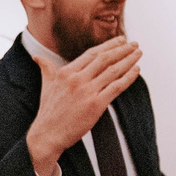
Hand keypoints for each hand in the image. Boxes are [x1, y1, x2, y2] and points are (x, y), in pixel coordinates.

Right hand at [26, 38, 141, 175]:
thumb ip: (46, 68)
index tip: (120, 41)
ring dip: (128, 60)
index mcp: (66, 72)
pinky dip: (128, 77)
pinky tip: (136, 70)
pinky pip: (116, 87)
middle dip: (122, 49)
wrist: (48, 134)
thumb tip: (37, 57)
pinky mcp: (96, 105)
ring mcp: (87, 91)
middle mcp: (77, 79)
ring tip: (138, 53)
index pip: (92, 53)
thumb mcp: (46, 85)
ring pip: (113, 71)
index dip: (108, 46)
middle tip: (134, 44)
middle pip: (105, 59)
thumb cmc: (48, 112)